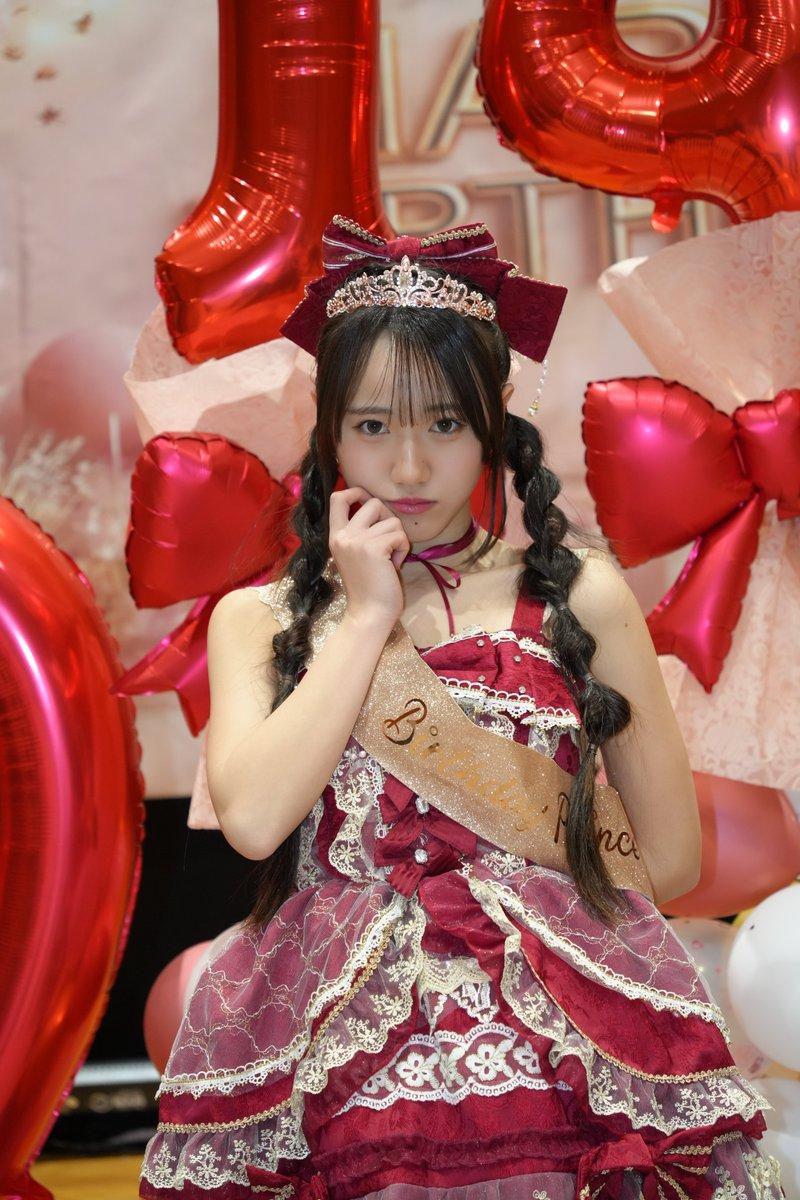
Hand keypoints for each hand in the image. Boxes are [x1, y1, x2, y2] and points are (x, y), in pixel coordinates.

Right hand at [328, 487, 410, 627]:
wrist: (369, 613)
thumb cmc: (369, 588)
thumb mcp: (356, 555)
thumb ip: (361, 533)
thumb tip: (380, 508)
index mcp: (336, 536)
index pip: (338, 498)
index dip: (356, 491)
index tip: (367, 500)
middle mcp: (343, 535)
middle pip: (372, 502)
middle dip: (388, 517)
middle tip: (388, 541)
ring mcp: (357, 541)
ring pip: (391, 520)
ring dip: (398, 539)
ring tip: (389, 560)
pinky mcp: (373, 548)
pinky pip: (399, 535)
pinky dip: (402, 550)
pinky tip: (393, 566)